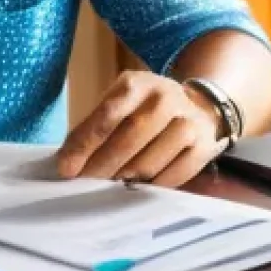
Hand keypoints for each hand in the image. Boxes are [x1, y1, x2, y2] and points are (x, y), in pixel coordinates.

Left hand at [56, 71, 226, 187]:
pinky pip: (173, 176)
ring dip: (125, 179)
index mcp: (137, 84)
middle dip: (101, 166)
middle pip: (129, 139)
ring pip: (149, 162)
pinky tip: (139, 187)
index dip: (84, 144)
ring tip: (110, 185)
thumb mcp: (120, 103)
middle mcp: (165, 97)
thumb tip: (68, 161)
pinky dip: (152, 186)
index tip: (66, 168)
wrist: (198, 104)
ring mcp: (188, 121)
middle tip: (84, 183)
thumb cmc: (145, 109)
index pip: (107, 115)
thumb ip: (95, 126)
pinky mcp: (204, 145)